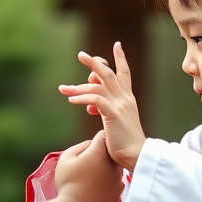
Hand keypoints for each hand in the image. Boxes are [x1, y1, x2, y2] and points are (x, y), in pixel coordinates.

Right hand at [42, 132, 122, 201]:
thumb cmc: (68, 185)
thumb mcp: (65, 159)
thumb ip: (78, 147)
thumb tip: (89, 145)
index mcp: (99, 152)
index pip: (103, 136)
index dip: (95, 140)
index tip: (88, 148)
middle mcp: (113, 163)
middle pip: (110, 152)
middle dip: (101, 154)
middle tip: (87, 165)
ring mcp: (118, 178)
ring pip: (114, 167)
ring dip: (105, 168)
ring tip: (91, 179)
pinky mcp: (119, 192)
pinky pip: (115, 181)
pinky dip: (108, 182)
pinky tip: (96, 189)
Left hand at [58, 43, 146, 170]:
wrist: (138, 156)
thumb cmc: (126, 145)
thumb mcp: (114, 123)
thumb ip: (104, 111)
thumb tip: (91, 106)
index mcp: (128, 100)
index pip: (124, 74)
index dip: (120, 59)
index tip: (117, 45)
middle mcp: (125, 99)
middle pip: (108, 73)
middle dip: (94, 62)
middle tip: (81, 55)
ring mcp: (120, 105)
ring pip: (98, 84)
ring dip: (78, 86)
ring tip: (63, 89)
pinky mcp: (113, 114)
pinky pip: (95, 99)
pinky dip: (82, 98)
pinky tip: (71, 101)